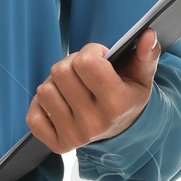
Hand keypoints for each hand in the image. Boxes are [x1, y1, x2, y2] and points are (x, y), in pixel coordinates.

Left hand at [24, 30, 159, 152]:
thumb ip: (146, 54)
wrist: (123, 131)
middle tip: (83, 73)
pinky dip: (42, 106)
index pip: (86, 63)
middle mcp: (94, 123)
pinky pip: (33, 115)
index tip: (99, 58)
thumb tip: (148, 35)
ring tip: (72, 88)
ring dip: (55, 84)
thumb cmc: (127, 95)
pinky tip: (59, 105)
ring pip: (44, 90)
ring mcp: (75, 136)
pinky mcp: (58, 145)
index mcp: (116, 104)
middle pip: (60, 72)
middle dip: (71, 64)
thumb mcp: (142, 76)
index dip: (90, 52)